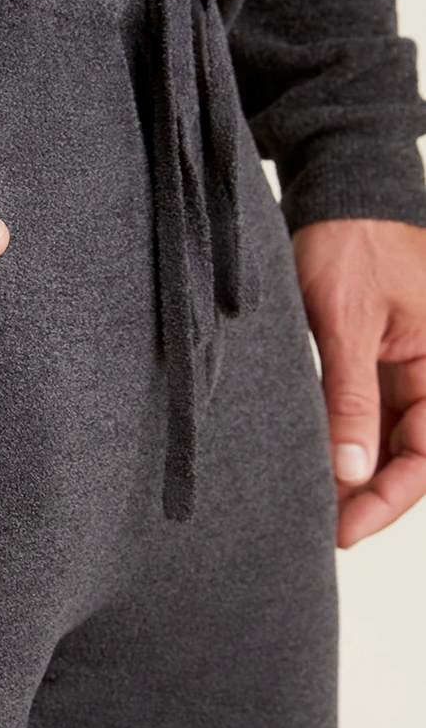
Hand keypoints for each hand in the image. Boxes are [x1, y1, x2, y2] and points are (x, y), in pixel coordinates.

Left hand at [292, 218, 425, 547]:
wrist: (340, 197)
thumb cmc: (351, 246)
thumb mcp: (347, 323)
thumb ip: (352, 397)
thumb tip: (352, 469)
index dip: (390, 498)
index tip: (346, 530)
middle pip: (411, 453)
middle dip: (372, 495)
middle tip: (323, 529)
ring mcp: (407, 367)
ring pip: (390, 439)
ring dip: (357, 473)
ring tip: (315, 506)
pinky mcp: (377, 360)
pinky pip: (370, 414)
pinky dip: (345, 441)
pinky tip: (318, 465)